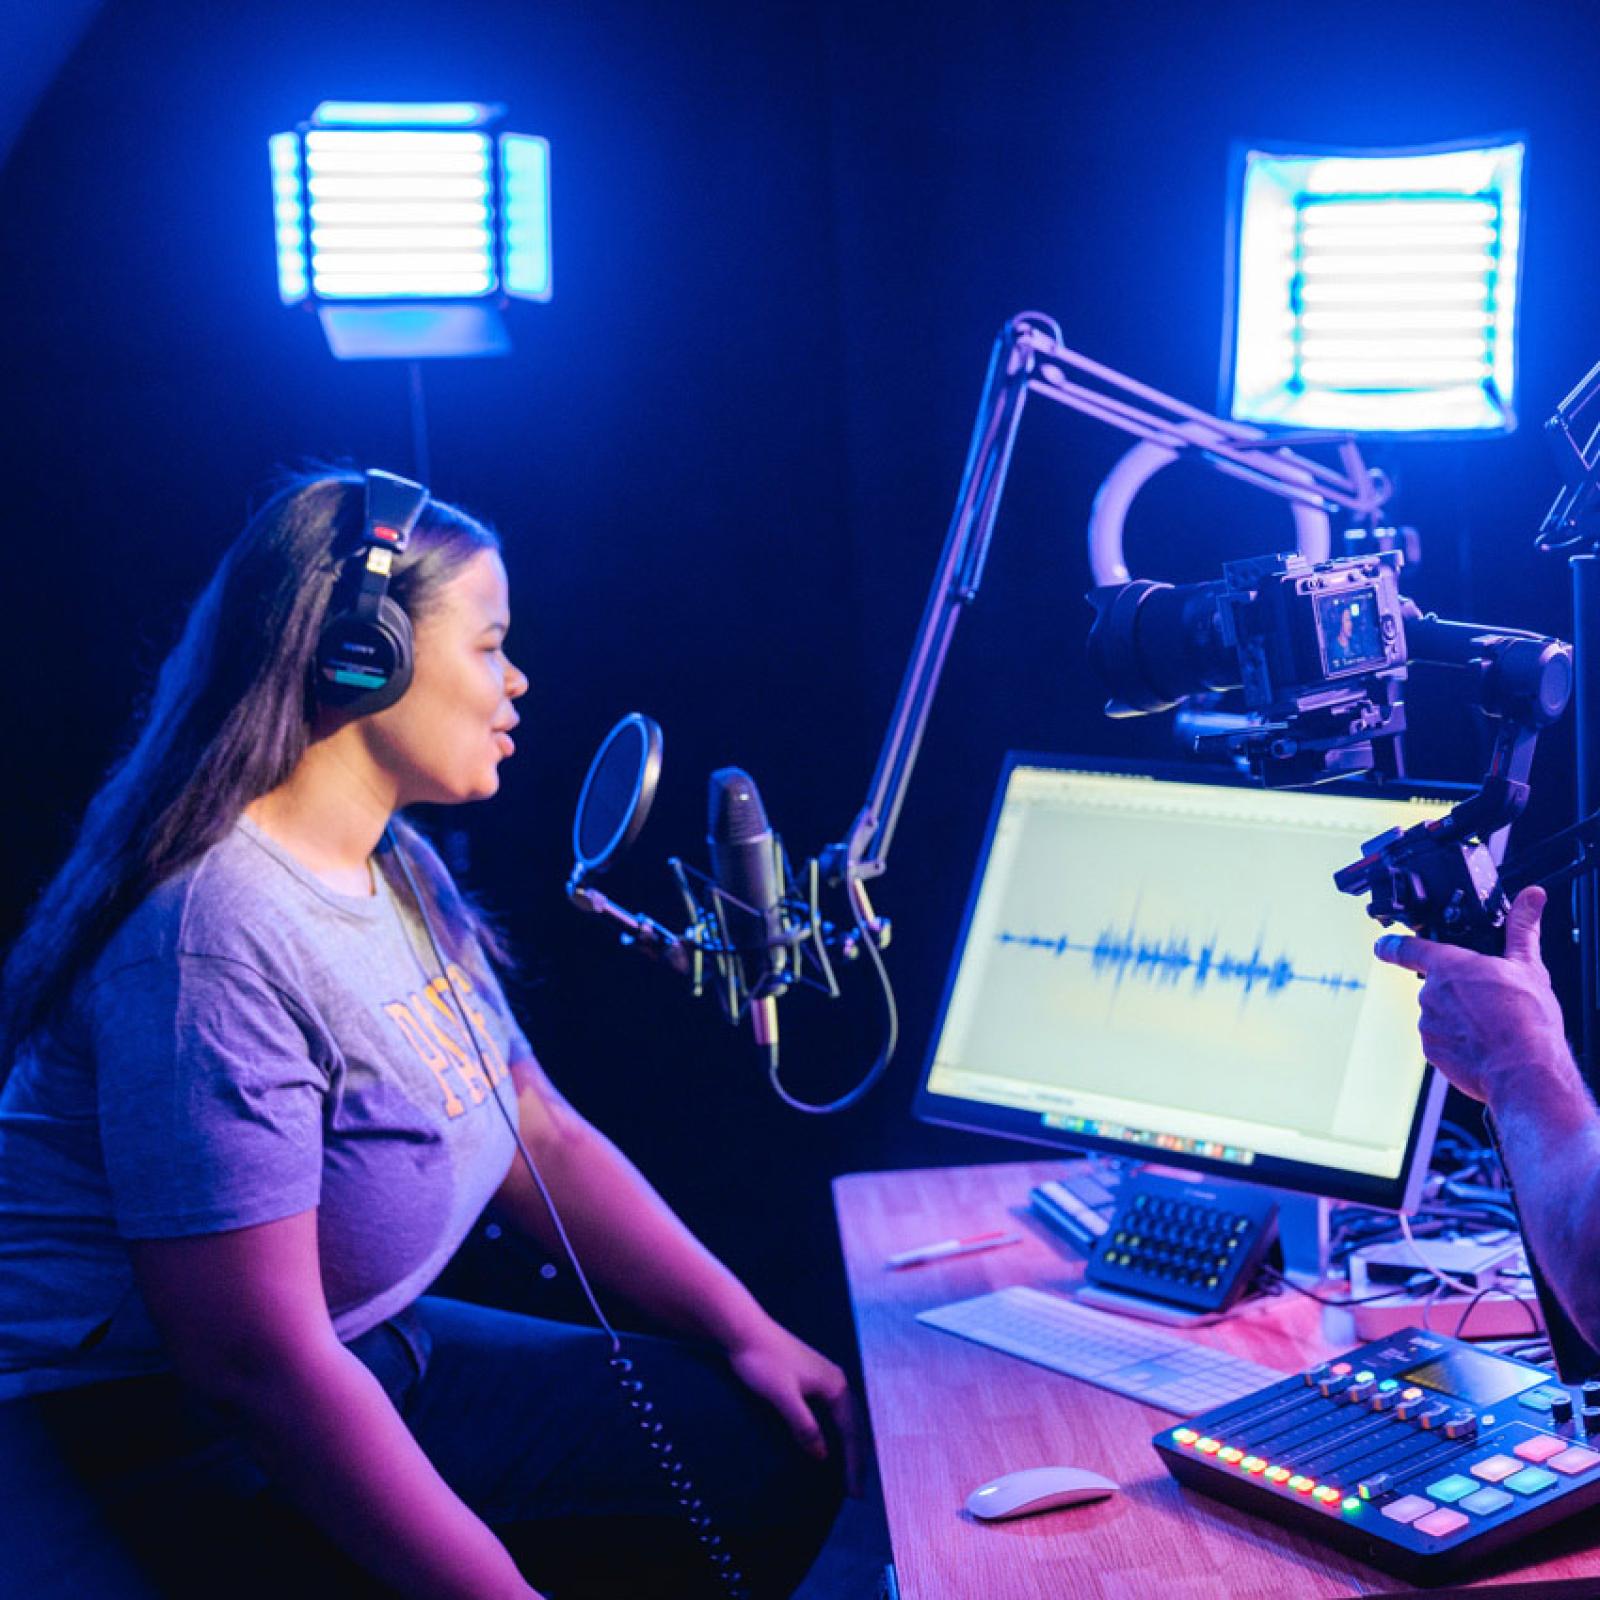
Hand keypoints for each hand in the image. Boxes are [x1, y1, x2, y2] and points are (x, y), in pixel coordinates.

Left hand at [725, 1320, 863, 1494]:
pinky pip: (829, 1412)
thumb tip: (822, 1455)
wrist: (744, 1330)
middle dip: (855, 1457)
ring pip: (842, 1418)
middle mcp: (834, 1380)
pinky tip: (826, 1442)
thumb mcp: (783, 1397)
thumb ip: (803, 1426)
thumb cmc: (763, 1361)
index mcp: (835, 1384)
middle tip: (856, 1490)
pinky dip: (833, 1432)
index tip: (854, 1492)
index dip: (853, 1464)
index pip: (851, 1432)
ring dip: (846, 1445)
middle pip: (852, 1425)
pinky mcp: (808, 1377)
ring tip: (848, 1471)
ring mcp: (822, 1377)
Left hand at [1372, 885, 1570, 1102]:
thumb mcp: (1529, 967)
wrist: (1524, 1072)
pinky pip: (1440, 1040)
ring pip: (1438, 1014)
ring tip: (1491, 1027)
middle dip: (1457, 992)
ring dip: (1458, 1018)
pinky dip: (1457, 1041)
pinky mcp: (1432, 1050)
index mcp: (1451, 967)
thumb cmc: (1527, 1021)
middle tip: (1488, 1003)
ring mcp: (1428, 1023)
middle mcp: (1431, 993)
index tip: (1383, 945)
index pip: (1408, 948)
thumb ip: (1523, 928)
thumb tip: (1532, 896)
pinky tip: (1482, 1045)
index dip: (1393, 945)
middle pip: (1437, 986)